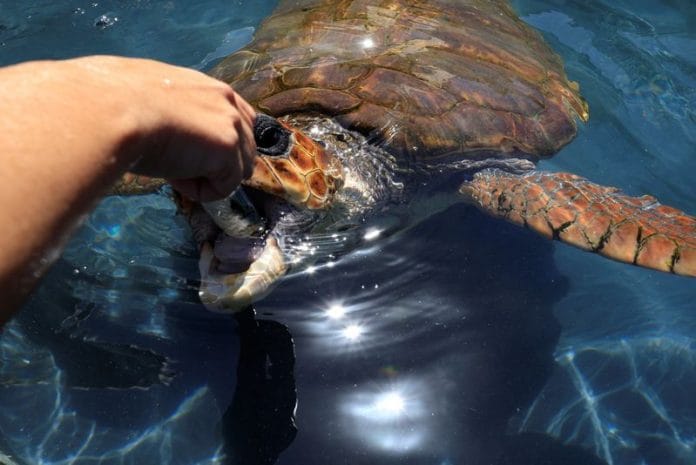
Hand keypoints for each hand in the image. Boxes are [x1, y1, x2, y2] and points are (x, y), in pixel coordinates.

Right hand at [69, 56, 257, 200]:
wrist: (110, 111)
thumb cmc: (116, 106)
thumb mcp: (154, 101)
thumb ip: (178, 114)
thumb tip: (173, 135)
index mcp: (209, 87)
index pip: (241, 120)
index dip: (223, 145)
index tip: (195, 155)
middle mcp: (227, 101)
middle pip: (246, 149)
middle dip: (217, 165)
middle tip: (178, 165)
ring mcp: (231, 125)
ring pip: (239, 170)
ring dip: (208, 178)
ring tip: (172, 170)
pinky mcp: (227, 149)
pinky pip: (225, 187)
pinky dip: (200, 191)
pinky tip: (174, 178)